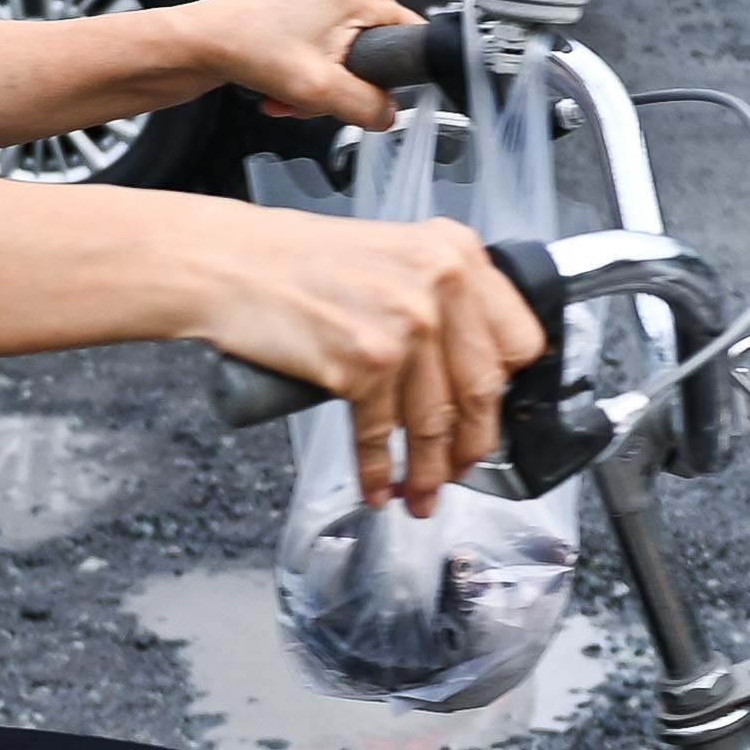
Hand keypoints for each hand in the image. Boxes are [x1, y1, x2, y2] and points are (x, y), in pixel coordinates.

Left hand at [153, 0, 412, 131]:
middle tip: (315, 98)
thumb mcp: (319, 89)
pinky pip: (330, 59)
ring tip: (292, 95)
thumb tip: (390, 116)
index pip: (411, 41)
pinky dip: (310, 81)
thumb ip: (368, 107)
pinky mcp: (312, 15)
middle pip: (378, 57)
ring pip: (351, 64)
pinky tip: (285, 89)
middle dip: (347, 89)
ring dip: (323, 90)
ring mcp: (330, 0)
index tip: (367, 95)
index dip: (392, 78)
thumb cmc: (245, 46)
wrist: (199, 43)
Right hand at [185, 206, 543, 513]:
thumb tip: (466, 367)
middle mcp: (441, 284)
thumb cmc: (298, 261)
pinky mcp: (366, 361)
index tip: (493, 417)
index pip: (519, 339)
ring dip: (428, 471)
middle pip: (482, 390)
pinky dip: (380, 471)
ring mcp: (406, 324)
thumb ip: (439, 297)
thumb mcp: (394, 256)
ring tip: (420, 496)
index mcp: (457, 253)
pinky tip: (379, 488)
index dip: (508, 391)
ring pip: (435, 421)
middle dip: (471, 446)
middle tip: (459, 471)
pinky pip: (382, 433)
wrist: (230, 263)